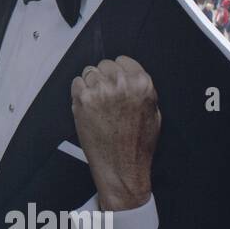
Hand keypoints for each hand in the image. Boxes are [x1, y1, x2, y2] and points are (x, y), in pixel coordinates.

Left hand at [70, 56, 159, 210]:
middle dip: (104, 77)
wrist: (121, 167)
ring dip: (90, 83)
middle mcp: (121, 84)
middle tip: (105, 95)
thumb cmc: (137, 145)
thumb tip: (131, 77)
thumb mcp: (153, 114)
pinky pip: (76, 83)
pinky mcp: (83, 100)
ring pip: (89, 72)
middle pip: (104, 64)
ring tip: (97, 103)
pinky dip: (79, 92)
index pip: (123, 61)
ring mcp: (100, 91)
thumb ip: (143, 91)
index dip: (118, 72)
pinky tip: (87, 106)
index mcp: (142, 84)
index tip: (116, 81)